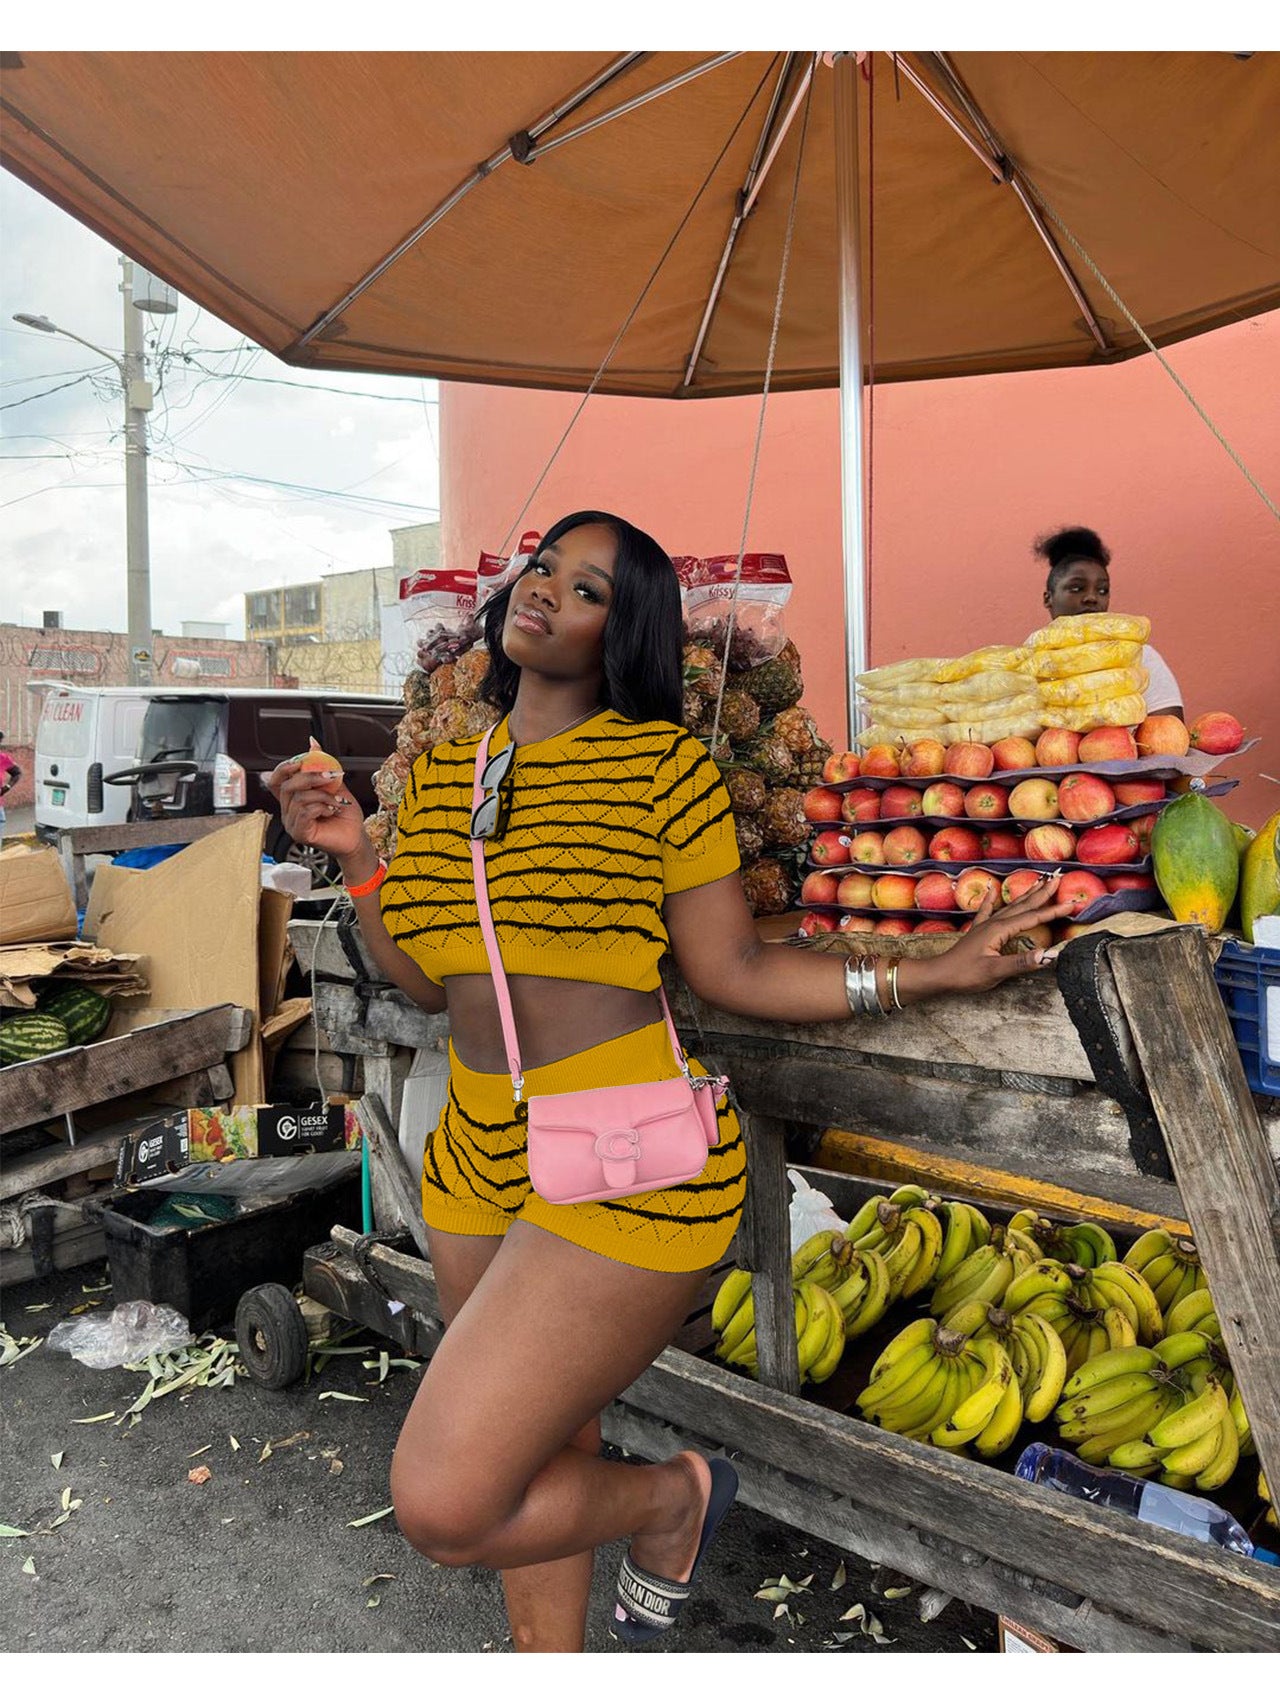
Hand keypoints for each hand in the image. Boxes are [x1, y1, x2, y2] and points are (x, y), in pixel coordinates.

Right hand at [263, 755, 371, 867]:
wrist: (356, 836)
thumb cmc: (345, 815)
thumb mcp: (334, 785)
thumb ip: (321, 766)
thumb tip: (313, 744)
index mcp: (292, 799)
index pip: (276, 780)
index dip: (284, 768)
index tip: (302, 760)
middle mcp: (288, 811)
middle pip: (287, 786)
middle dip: (310, 777)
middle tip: (330, 776)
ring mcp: (292, 824)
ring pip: (299, 798)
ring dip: (323, 795)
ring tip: (336, 801)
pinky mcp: (300, 833)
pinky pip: (305, 812)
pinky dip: (322, 807)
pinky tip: (332, 810)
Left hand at [916, 873, 1077, 997]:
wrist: (939, 974)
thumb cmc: (965, 974)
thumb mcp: (995, 971)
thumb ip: (1022, 962)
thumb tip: (1048, 955)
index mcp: (1000, 930)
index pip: (1032, 918)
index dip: (1053, 911)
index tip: (1072, 904)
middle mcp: (993, 923)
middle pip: (1023, 905)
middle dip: (1043, 892)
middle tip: (1059, 876)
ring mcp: (985, 926)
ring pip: (1010, 906)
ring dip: (1026, 894)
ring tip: (1039, 881)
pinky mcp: (977, 931)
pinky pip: (986, 910)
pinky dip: (990, 899)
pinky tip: (990, 889)